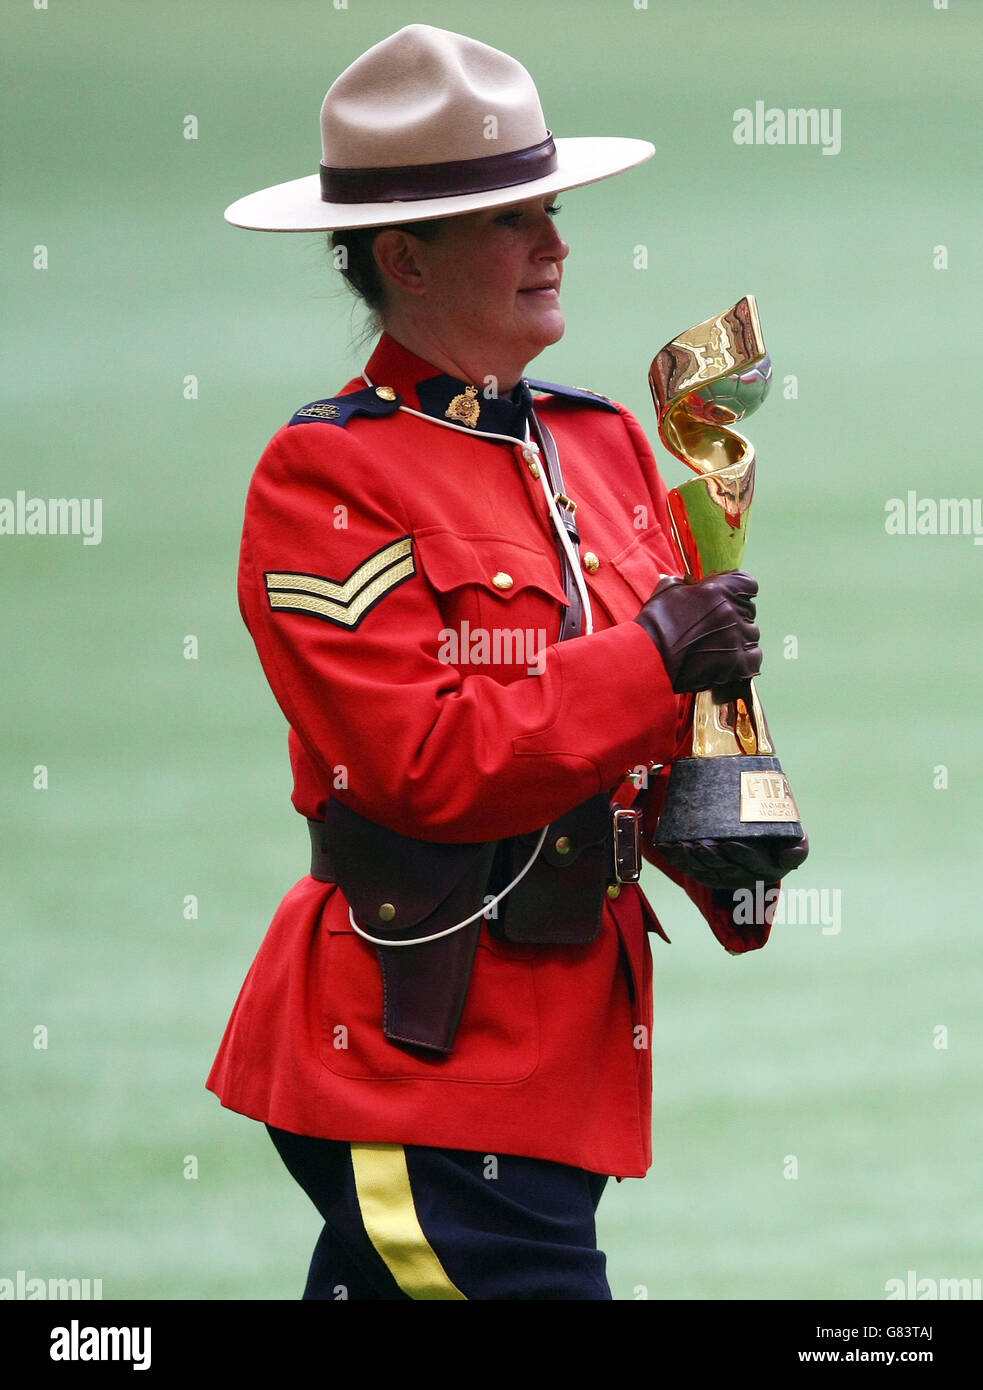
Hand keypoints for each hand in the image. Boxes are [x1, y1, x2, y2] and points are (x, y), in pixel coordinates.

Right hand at [634, 572, 760, 692]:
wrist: (649, 658)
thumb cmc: (655, 623)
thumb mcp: (667, 590)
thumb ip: (685, 582)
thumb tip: (689, 582)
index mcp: (718, 589)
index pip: (748, 584)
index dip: (739, 592)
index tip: (729, 599)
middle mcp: (731, 611)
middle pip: (749, 611)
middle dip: (735, 617)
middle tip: (715, 628)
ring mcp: (736, 638)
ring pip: (752, 635)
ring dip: (739, 639)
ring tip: (718, 647)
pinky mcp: (737, 663)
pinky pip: (755, 659)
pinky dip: (745, 660)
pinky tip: (729, 661)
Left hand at [657, 834, 808, 889]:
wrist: (764, 841)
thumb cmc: (780, 837)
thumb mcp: (796, 841)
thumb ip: (798, 849)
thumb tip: (789, 859)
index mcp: (768, 870)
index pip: (754, 864)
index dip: (741, 856)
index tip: (729, 844)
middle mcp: (745, 878)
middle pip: (725, 870)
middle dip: (710, 857)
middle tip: (699, 844)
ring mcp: (725, 877)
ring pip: (705, 872)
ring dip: (690, 860)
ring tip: (680, 846)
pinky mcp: (708, 874)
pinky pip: (690, 869)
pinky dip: (677, 859)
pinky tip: (666, 848)